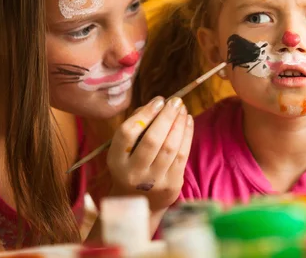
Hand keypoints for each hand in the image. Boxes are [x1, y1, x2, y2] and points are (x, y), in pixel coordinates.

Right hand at [106, 96, 193, 211]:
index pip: (127, 133)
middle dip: (166, 116)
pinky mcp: (172, 185)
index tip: (158, 100)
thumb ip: (135, 127)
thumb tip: (155, 105)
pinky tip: (188, 122)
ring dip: (179, 123)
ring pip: (170, 147)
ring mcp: (154, 182)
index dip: (144, 114)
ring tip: (183, 109)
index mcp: (116, 161)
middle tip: (176, 101)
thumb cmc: (131, 168)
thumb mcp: (123, 152)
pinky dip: (187, 135)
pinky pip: (183, 155)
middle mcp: (133, 173)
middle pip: (152, 139)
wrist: (140, 205)